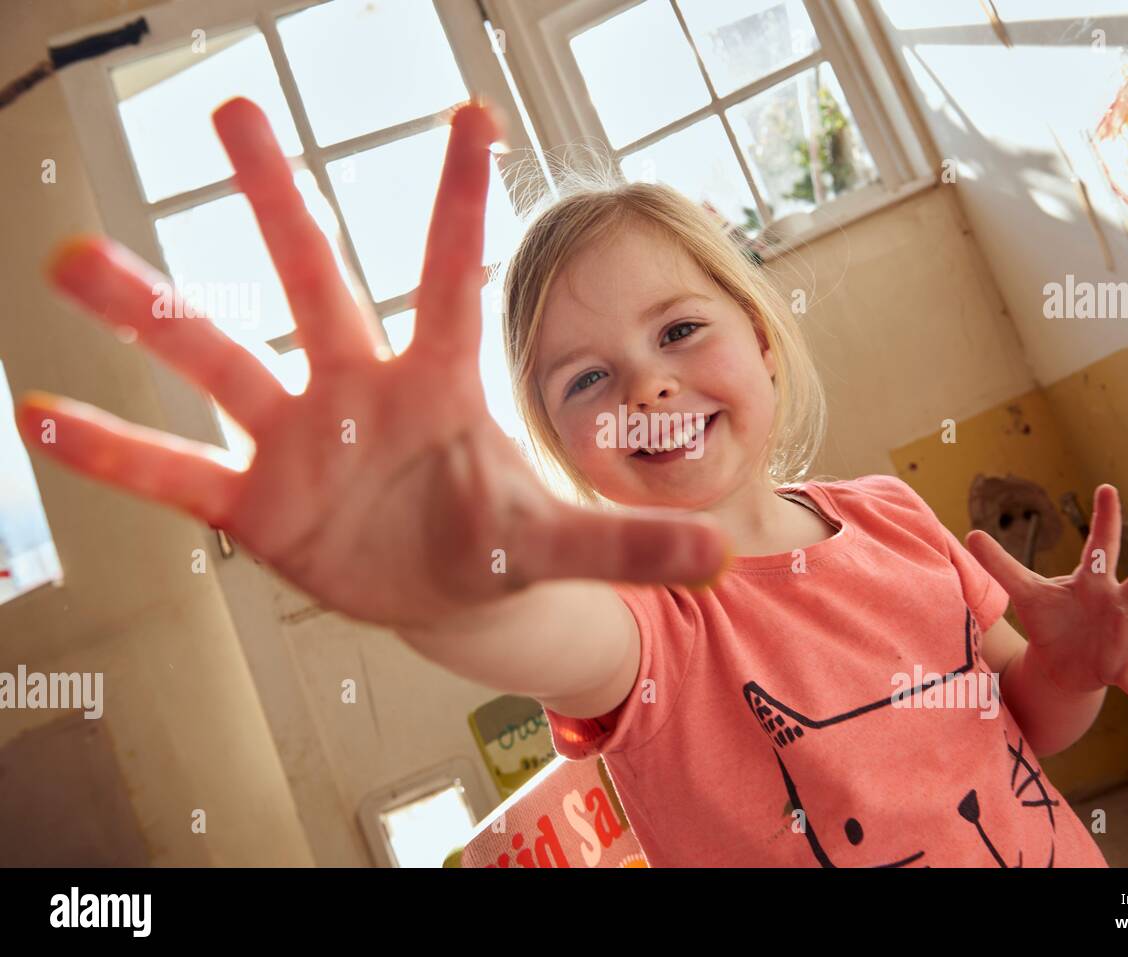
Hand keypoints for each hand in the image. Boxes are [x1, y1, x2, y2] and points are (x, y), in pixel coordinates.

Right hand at [17, 96, 727, 630]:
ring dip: (154, 313)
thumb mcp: (561, 541)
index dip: (455, 201)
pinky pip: (177, 473)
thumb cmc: (492, 537)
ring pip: (221, 361)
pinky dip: (119, 453)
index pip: (447, 275)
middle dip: (277, 199)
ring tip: (79, 258)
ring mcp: (299, 440)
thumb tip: (727, 554)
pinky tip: (45, 415)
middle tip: (232, 105)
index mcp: (438, 383)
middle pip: (314, 280)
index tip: (468, 112)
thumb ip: (632, 541)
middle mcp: (358, 389)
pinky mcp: (259, 505)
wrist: (438, 587)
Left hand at [965, 484, 1127, 730]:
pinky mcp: (1121, 668)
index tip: (1107, 488)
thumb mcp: (1025, 592)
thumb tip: (969, 535)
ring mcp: (1126, 636)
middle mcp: (1118, 605)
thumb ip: (999, 565)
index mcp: (1092, 584)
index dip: (1102, 519)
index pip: (1098, 546)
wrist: (1059, 659)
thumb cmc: (1050, 618)